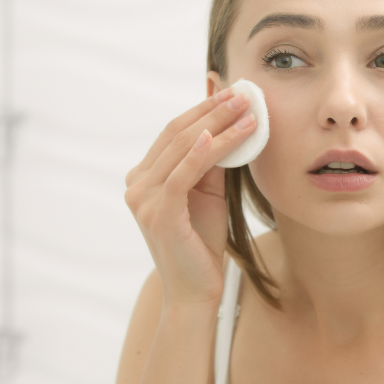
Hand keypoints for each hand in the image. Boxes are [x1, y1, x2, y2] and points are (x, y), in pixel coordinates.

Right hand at [124, 87, 256, 307]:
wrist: (195, 290)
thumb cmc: (201, 242)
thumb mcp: (208, 193)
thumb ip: (212, 161)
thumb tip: (229, 122)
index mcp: (143, 176)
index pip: (174, 132)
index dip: (203, 109)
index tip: (232, 93)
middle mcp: (136, 184)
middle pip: (177, 135)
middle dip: (213, 111)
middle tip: (243, 95)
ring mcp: (143, 200)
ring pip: (182, 150)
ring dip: (217, 127)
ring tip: (247, 112)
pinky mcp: (158, 214)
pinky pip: (181, 176)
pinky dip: (201, 153)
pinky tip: (219, 136)